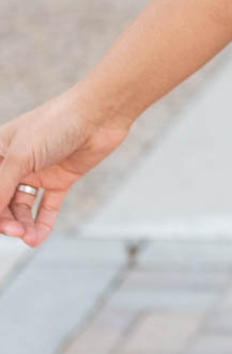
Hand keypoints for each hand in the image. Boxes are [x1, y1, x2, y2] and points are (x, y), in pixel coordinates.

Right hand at [0, 92, 132, 249]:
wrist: (99, 115)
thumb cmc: (56, 124)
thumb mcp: (21, 156)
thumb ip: (1, 186)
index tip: (0, 223)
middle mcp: (16, 162)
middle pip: (3, 200)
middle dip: (6, 218)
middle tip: (15, 231)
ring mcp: (39, 171)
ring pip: (23, 206)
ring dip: (23, 224)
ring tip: (27, 236)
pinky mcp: (61, 179)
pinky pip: (47, 206)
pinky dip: (42, 223)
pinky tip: (36, 238)